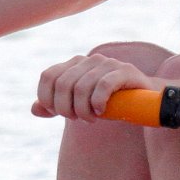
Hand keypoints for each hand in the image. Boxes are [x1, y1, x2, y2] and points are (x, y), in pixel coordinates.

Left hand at [34, 54, 159, 121]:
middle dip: (66, 109)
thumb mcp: (79, 105)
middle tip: (78, 120)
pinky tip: (102, 112)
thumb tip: (35, 109)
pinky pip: (103, 86)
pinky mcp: (124, 71)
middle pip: (63, 85)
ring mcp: (107, 63)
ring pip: (81, 88)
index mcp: (74, 64)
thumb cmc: (109, 102)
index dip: (48, 99)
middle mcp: (88, 60)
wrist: (145, 98)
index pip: (48, 77)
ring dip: (83, 110)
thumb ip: (56, 106)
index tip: (59, 114)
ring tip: (91, 119)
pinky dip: (98, 103)